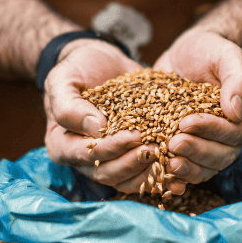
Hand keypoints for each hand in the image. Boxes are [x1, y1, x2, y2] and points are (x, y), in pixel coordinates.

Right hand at [43, 39, 157, 192]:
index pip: (86, 155)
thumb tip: (95, 128)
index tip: (134, 136)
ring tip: (170, 162)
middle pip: (108, 173)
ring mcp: (109, 160)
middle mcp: (84, 160)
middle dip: (133, 163)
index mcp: (62, 145)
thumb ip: (69, 105)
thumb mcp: (63, 80)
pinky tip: (180, 176)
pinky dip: (161, 176)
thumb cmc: (77, 69)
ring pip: (127, 180)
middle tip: (156, 149)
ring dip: (149, 174)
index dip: (110, 148)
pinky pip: (143, 174)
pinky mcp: (129, 156)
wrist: (100, 62)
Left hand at [153, 29, 241, 187]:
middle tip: (172, 143)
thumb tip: (237, 111)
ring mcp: (212, 146)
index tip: (186, 122)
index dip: (212, 131)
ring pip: (205, 168)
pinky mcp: (192, 150)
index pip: (235, 133)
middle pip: (221, 155)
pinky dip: (174, 174)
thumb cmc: (210, 50)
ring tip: (165, 161)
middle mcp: (235, 137)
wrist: (187, 55)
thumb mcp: (225, 54)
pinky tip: (159, 169)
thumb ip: (238, 79)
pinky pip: (188, 169)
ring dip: (187, 168)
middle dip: (196, 151)